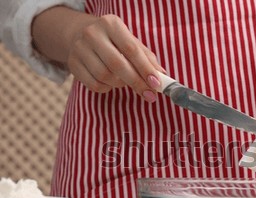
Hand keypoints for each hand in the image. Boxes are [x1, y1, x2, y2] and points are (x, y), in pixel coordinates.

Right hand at [32, 7, 163, 101]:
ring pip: (105, 76)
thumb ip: (147, 59)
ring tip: (125, 81)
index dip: (145, 68)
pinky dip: (107, 88)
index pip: (131, 49)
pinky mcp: (73, 64)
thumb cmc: (114, 42)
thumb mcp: (131, 42)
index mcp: (111, 24)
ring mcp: (80, 49)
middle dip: (136, 82)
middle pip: (117, 64)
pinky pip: (94, 85)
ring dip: (120, 85)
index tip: (156, 84)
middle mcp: (93, 33)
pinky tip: (111, 83)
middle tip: (150, 95)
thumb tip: (163, 77)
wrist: (80, 35)